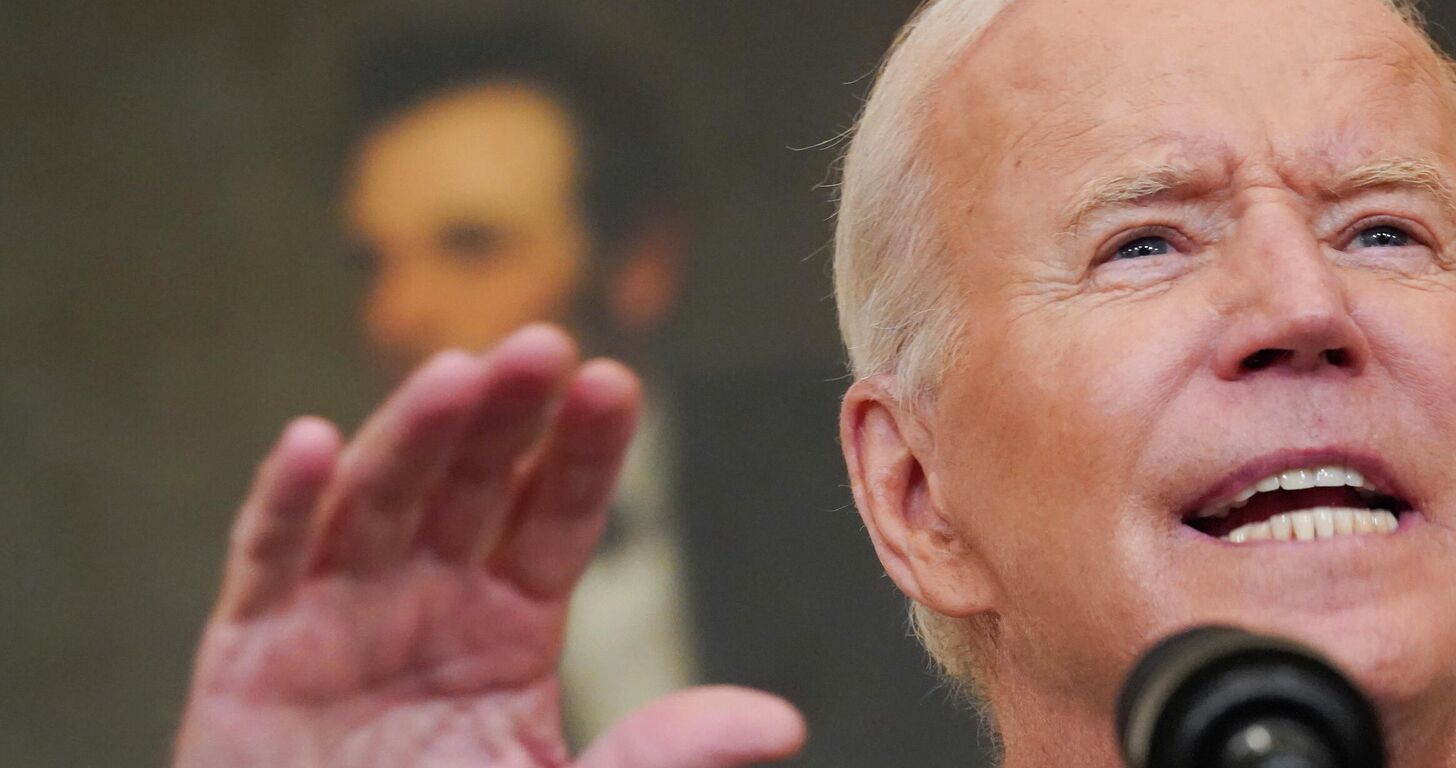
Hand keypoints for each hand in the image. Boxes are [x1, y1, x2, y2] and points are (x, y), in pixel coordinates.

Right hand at [174, 326, 804, 766]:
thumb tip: (782, 724)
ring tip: (455, 374)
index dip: (583, 451)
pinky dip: (285, 506)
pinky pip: (268, 566)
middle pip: (473, 485)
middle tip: (543, 342)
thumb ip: (663, 756)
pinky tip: (311, 442)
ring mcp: (338, 614)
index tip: (615, 382)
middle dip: (507, 413)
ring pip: (378, 501)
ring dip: (412, 434)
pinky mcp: (251, 652)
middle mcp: (429, 597)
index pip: (557, 515)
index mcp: (512, 623)